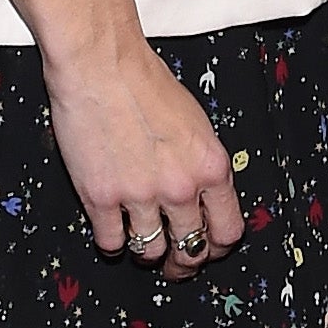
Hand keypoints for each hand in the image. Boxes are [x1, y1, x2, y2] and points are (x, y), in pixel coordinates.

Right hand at [44, 28, 242, 279]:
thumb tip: (202, 195)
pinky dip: (112, 240)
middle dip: (184, 262)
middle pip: (191, 249)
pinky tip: (111, 227)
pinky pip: (111, 242)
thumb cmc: (144, 81)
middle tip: (174, 263)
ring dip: (146, 251)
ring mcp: (140, 195)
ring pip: (150, 251)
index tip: (208, 249)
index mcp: (210, 166)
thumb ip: (201, 163)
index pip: (228, 230)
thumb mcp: (195, 122)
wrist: (100, 64)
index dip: (218, 247)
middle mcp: (180, 187)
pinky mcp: (100, 198)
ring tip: (139, 241)